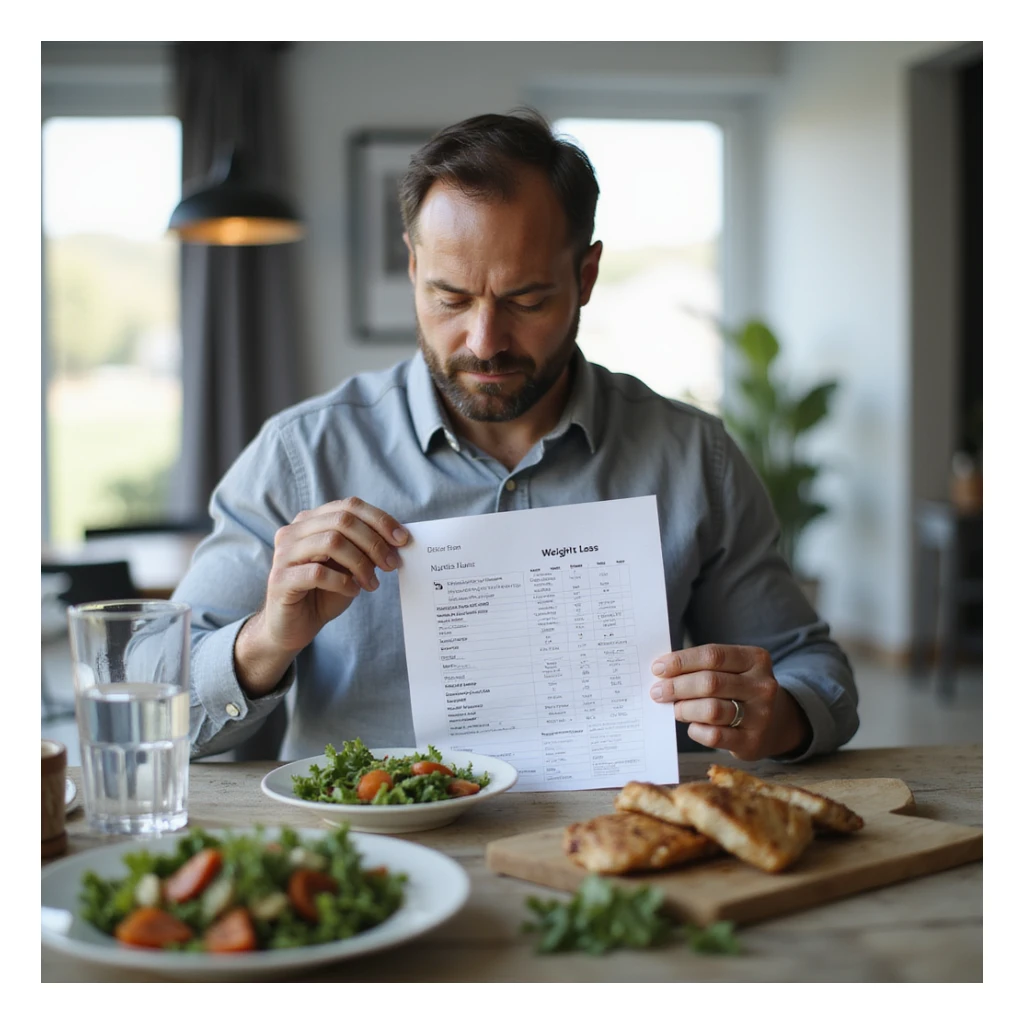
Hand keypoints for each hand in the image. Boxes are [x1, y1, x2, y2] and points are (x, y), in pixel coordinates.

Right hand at [234, 498, 408, 695]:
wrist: (294, 626)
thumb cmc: (324, 592)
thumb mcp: (349, 565)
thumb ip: (366, 548)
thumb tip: (397, 538)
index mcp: (311, 521)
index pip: (349, 506)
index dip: (380, 519)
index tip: (402, 539)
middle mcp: (293, 531)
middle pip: (342, 521)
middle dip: (374, 542)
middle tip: (391, 565)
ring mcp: (284, 554)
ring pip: (331, 542)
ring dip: (361, 563)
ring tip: (372, 583)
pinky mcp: (280, 580)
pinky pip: (318, 573)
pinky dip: (343, 582)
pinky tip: (353, 592)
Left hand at [648, 644, 810, 760]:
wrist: (774, 724)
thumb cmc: (738, 690)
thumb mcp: (731, 670)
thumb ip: (702, 667)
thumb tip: (661, 672)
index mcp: (755, 659)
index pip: (713, 655)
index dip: (681, 661)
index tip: (658, 668)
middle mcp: (762, 686)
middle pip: (710, 682)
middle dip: (677, 686)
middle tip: (657, 691)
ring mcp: (761, 715)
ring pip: (711, 710)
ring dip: (685, 709)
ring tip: (675, 708)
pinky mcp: (752, 741)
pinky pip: (714, 736)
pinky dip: (696, 730)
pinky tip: (693, 725)